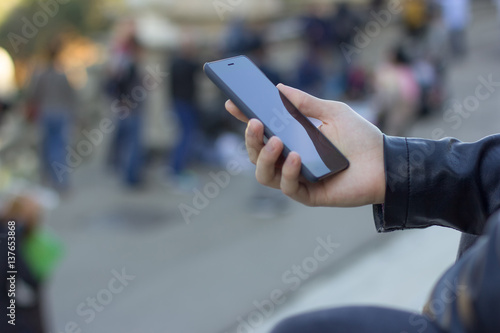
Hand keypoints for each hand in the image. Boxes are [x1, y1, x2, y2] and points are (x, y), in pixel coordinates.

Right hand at [225, 84, 384, 206]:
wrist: (385, 163)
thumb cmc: (360, 137)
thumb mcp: (332, 112)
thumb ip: (306, 103)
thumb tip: (280, 88)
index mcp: (293, 138)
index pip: (262, 130)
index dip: (244, 118)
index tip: (232, 103)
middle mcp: (289, 159)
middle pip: (256, 153)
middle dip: (250, 139)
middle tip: (254, 122)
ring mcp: (296, 177)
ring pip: (263, 173)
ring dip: (263, 157)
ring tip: (275, 141)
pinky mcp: (307, 194)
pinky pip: (286, 186)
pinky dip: (287, 171)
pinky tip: (296, 157)